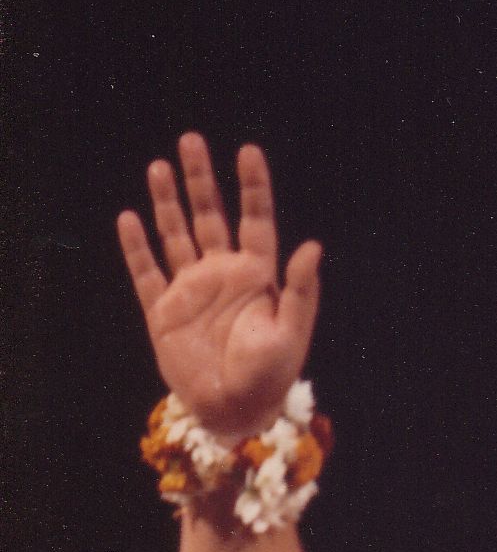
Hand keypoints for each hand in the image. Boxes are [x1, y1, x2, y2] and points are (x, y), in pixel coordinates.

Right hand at [118, 133, 321, 435]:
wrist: (235, 411)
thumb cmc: (272, 375)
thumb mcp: (292, 331)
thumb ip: (300, 289)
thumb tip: (312, 246)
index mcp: (258, 276)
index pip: (256, 219)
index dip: (252, 186)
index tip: (248, 150)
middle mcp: (223, 275)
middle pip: (210, 215)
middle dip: (202, 179)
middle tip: (192, 139)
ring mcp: (192, 290)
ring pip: (177, 234)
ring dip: (168, 202)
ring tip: (159, 166)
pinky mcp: (163, 311)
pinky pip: (146, 272)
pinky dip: (137, 246)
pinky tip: (130, 218)